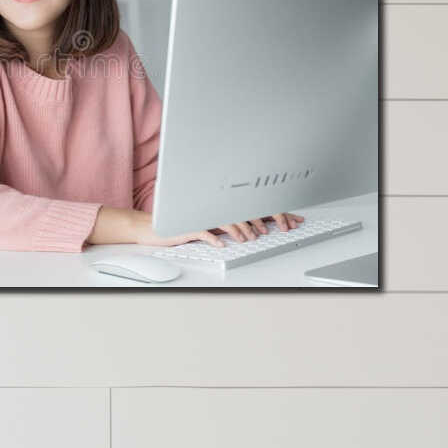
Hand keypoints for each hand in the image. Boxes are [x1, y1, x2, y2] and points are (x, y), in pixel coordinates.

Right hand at [87, 207, 303, 247]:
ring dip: (242, 229)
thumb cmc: (182, 223)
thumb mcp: (211, 221)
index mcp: (224, 203)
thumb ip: (229, 221)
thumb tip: (254, 227)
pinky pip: (204, 230)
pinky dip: (215, 236)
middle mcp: (216, 205)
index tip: (295, 219)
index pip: (256, 204)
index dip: (278, 211)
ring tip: (250, 238)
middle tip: (281, 228)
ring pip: (229, 219)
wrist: (152, 226)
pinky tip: (222, 243)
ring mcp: (203, 214)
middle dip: (268, 219)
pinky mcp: (188, 225)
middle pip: (248, 209)